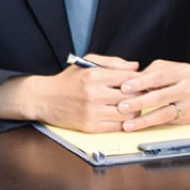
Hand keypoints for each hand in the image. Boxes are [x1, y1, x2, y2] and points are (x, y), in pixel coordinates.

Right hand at [0, 54, 140, 132]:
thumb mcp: (87, 63)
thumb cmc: (67, 80)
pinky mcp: (90, 126)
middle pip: (132, 97)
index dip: (141, 80)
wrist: (44, 99)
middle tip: (143, 95)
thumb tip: (135, 66)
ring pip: (128, 114)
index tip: (144, 82)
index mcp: (94, 75)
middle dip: (141, 96)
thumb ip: (112, 62)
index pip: (129, 78)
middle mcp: (94, 93)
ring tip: (133, 106)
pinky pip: (117, 126)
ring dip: (135, 111)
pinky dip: (124, 122)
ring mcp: (92, 111)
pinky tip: (123, 117)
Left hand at [117, 59, 189, 131]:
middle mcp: (188, 88)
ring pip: (164, 114)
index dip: (139, 83)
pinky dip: (152, 124)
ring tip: (128, 125)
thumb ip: (150, 73)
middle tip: (121, 107)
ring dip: (144, 120)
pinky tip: (140, 126)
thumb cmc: (185, 76)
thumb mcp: (169, 68)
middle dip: (139, 103)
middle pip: (160, 97)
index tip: (123, 87)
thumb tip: (128, 81)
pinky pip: (168, 122)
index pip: (157, 77)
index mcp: (181, 72)